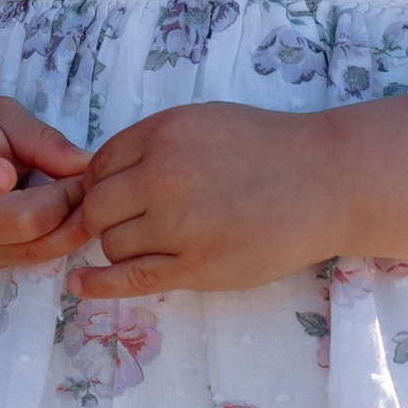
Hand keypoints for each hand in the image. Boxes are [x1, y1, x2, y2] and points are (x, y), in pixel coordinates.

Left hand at [68, 100, 340, 300]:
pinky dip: (99, 284)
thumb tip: (101, 174)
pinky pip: (131, 279)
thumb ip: (156, 143)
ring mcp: (181, 225)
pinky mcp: (197, 267)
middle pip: (98, 207)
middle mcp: (166, 176)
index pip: (100, 164)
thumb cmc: (269, 149)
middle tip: (126, 221)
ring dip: (120, 245)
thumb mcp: (206, 122)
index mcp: (165, 134)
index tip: (114, 194)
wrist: (328, 182)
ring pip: (113, 243)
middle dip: (102, 217)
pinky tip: (79, 285)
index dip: (101, 182)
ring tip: (152, 241)